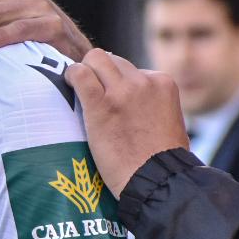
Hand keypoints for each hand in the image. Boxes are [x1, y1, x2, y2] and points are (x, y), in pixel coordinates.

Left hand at [64, 49, 188, 195]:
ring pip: (96, 58)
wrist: (157, 179)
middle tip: (90, 92)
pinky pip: (80, 74)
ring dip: (85, 70)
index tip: (109, 99)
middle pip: (112, 60)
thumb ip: (153, 103)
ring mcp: (123, 91)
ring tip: (79, 88)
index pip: (131, 68)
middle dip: (99, 72)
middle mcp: (144, 82)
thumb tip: (135, 101)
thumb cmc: (161, 159)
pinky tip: (69, 84)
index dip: (116, 83)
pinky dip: (72, 75)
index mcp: (163, 83)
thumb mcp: (168, 119)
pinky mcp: (102, 105)